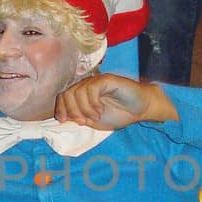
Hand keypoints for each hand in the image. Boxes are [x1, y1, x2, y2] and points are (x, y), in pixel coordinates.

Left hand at [54, 72, 176, 130]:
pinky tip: (100, 110)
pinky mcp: (106, 79)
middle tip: (83, 122)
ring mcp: (96, 81)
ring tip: (96, 116)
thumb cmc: (119, 114)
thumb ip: (79, 117)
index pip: (62, 96)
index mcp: (82, 94)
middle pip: (67, 94)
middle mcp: (87, 85)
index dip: (60, 108)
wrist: (141, 109)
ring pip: (78, 92)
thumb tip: (63, 118)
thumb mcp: (94, 121)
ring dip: (84, 109)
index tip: (64, 121)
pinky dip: (92, 102)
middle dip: (72, 110)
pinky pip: (91, 88)